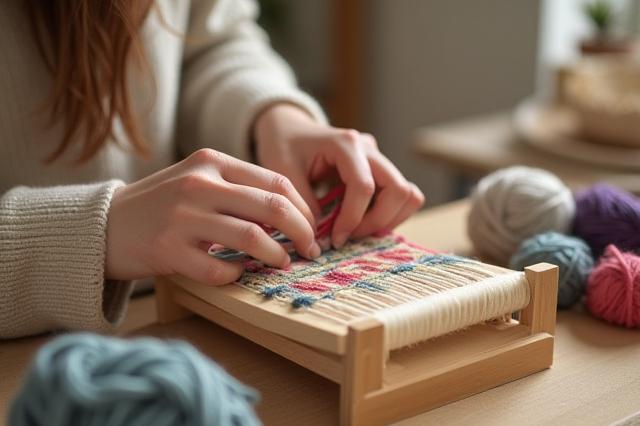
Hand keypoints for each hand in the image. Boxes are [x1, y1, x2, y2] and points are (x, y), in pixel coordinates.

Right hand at [105, 149, 319, 284]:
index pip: (276, 182)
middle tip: (310, 249)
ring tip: (283, 262)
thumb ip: (237, 187)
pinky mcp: (169, 250)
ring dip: (278, 255)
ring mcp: (182, 217)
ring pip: (253, 238)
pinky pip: (219, 268)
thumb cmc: (161, 204)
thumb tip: (291, 213)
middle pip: (273, 208)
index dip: (304, 208)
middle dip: (302, 232)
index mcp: (211, 162)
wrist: (105, 224)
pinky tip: (238, 272)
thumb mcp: (197, 179)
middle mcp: (199, 185)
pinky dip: (237, 274)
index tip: (312, 227)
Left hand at [254, 104, 424, 247]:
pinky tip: (360, 222)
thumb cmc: (284, 146)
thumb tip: (321, 238)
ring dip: (387, 220)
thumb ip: (303, 205)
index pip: (365, 187)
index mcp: (346, 143)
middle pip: (399, 190)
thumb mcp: (284, 173)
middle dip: (377, 222)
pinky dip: (387, 215)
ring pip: (408, 194)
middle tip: (349, 237)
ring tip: (356, 231)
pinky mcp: (380, 170)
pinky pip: (400, 197)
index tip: (335, 239)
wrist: (290, 128)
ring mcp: (378, 159)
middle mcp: (369, 149)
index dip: (353, 219)